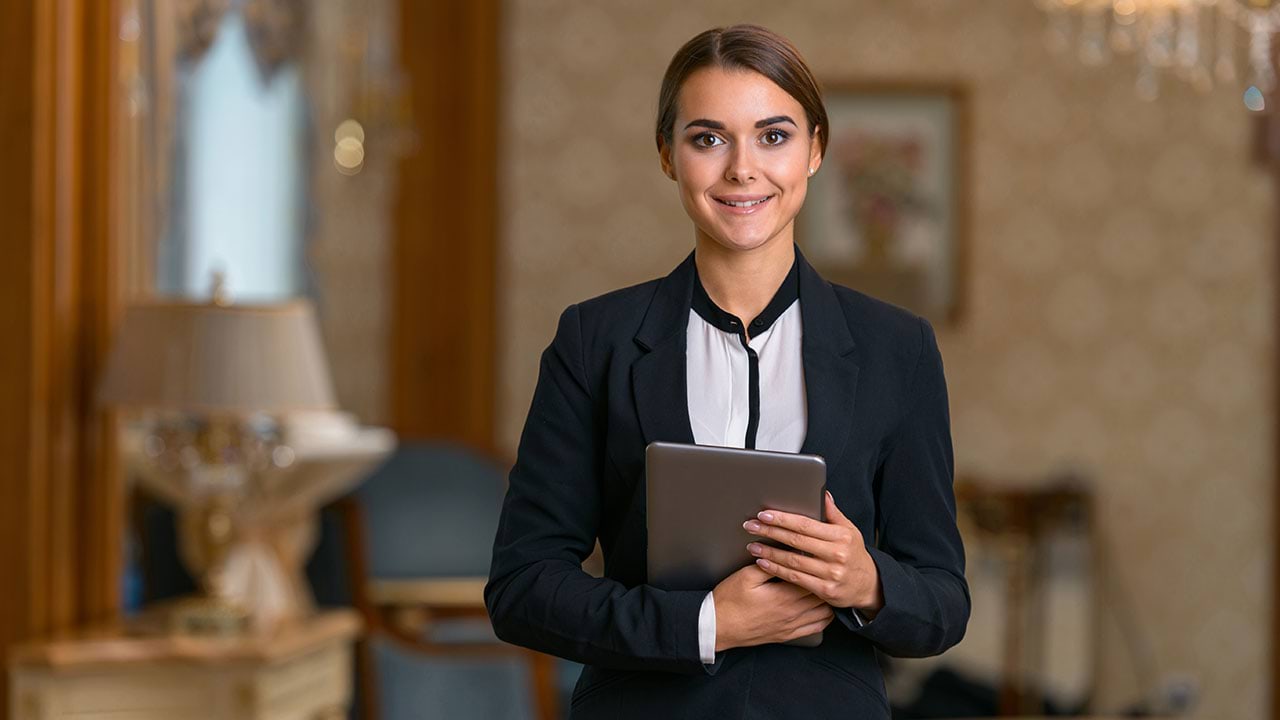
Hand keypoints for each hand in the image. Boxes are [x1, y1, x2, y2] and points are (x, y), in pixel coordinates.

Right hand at [711, 563, 833, 652]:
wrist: (718, 627)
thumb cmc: (730, 601)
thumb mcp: (746, 576)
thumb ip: (769, 564)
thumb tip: (784, 552)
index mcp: (784, 596)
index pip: (812, 577)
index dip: (817, 565)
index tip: (818, 556)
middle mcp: (792, 613)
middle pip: (822, 594)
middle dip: (825, 580)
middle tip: (825, 568)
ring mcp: (792, 626)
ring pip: (825, 612)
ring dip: (827, 598)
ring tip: (824, 585)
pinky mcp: (788, 635)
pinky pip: (817, 628)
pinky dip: (825, 617)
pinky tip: (822, 608)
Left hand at [744, 491, 883, 616]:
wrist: (869, 585)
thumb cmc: (854, 554)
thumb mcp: (849, 530)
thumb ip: (833, 513)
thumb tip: (822, 493)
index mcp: (841, 536)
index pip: (806, 524)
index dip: (783, 519)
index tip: (764, 514)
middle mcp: (836, 554)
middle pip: (796, 541)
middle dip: (770, 532)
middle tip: (750, 526)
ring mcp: (830, 574)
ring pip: (793, 561)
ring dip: (769, 553)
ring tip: (752, 545)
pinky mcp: (824, 590)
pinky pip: (795, 578)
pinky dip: (776, 570)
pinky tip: (763, 563)